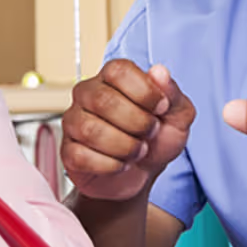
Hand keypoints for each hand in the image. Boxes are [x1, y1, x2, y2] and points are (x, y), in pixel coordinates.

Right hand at [61, 60, 195, 200]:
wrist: (143, 175)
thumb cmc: (157, 139)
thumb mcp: (177, 115)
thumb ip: (172, 92)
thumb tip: (159, 72)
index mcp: (113, 77)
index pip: (119, 71)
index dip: (145, 92)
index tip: (161, 108)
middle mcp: (88, 94)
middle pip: (104, 101)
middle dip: (137, 123)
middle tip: (150, 133)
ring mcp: (74, 121)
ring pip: (91, 130)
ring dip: (125, 146)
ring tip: (138, 150)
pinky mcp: (69, 151)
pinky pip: (82, 156)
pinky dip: (111, 165)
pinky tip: (121, 164)